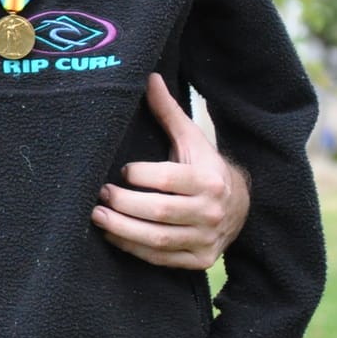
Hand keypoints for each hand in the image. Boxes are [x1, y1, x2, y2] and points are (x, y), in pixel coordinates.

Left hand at [93, 74, 248, 270]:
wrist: (240, 207)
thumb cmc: (205, 167)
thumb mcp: (191, 139)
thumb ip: (168, 112)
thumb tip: (148, 77)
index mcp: (210, 180)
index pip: (168, 179)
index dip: (139, 176)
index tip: (122, 171)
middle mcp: (211, 211)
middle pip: (158, 212)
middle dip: (123, 203)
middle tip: (99, 194)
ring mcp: (206, 239)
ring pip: (157, 240)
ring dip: (121, 229)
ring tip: (97, 215)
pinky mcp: (199, 260)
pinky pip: (160, 259)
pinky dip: (132, 249)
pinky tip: (112, 235)